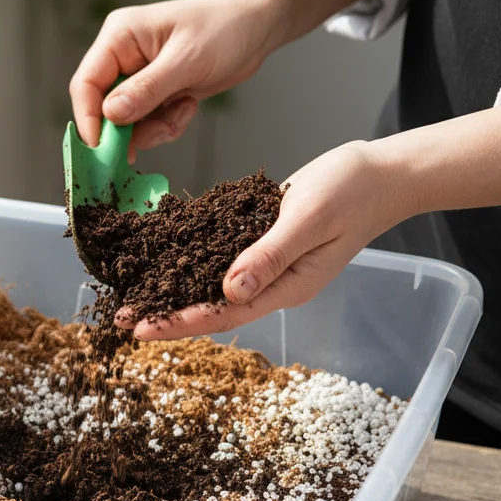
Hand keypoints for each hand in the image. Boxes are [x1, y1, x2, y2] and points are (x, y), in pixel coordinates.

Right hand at [69, 0, 285, 160]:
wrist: (257, 25)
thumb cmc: (225, 29)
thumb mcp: (186, 60)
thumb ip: (147, 89)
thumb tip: (110, 115)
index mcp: (119, 37)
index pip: (86, 83)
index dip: (88, 118)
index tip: (102, 148)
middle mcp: (122, 57)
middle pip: (103, 107)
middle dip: (130, 127)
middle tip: (159, 131)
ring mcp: (138, 76)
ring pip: (127, 122)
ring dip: (154, 127)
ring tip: (183, 109)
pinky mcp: (155, 92)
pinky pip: (148, 123)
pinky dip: (167, 124)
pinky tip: (188, 104)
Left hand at [120, 143, 416, 340]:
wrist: (381, 172)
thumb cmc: (352, 192)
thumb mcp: (308, 219)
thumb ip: (270, 256)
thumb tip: (229, 291)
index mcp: (287, 287)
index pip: (223, 313)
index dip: (179, 321)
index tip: (142, 327)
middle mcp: (272, 282)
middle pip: (210, 306)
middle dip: (165, 312)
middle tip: (119, 318)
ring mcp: (267, 264)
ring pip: (210, 284)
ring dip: (171, 288)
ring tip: (130, 293)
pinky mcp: (260, 241)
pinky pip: (218, 256)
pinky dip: (188, 259)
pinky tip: (159, 257)